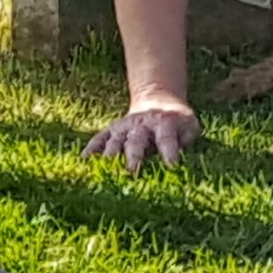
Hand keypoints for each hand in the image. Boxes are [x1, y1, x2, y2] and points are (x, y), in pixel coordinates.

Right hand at [84, 100, 202, 174]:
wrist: (157, 101)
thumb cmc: (176, 123)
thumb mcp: (189, 126)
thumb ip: (187, 137)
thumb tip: (181, 153)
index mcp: (164, 123)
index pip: (167, 137)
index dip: (170, 150)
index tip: (172, 165)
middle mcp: (142, 124)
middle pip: (137, 139)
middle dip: (134, 154)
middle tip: (131, 170)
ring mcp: (124, 127)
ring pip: (115, 140)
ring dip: (111, 154)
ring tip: (106, 168)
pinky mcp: (111, 131)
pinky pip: (99, 138)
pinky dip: (91, 148)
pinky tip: (83, 160)